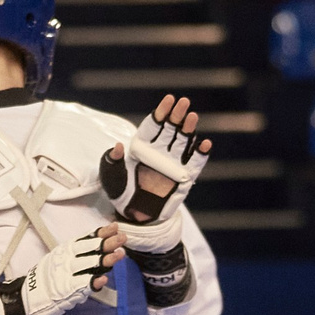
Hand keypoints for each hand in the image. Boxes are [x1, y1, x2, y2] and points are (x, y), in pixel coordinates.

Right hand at [11, 228, 123, 314]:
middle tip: (122, 238)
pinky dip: (93, 282)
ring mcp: (66, 274)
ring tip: (119, 254)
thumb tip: (99, 247)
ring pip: (88, 264)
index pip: (85, 239)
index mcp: (64, 251)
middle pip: (89, 249)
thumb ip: (77, 255)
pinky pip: (82, 285)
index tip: (114, 226)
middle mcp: (65, 260)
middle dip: (107, 243)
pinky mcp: (65, 290)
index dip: (100, 232)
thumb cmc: (46, 279)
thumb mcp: (59, 260)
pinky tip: (103, 279)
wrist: (26, 297)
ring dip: (105, 260)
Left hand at [99, 94, 209, 249]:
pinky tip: (204, 143)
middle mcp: (159, 152)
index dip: (161, 112)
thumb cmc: (120, 192)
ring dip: (188, 129)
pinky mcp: (184, 177)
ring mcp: (173, 163)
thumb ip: (111, 160)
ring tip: (192, 117)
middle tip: (183, 102)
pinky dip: (200, 154)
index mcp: (142, 147)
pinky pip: (194, 163)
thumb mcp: (110, 176)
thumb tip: (117, 146)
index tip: (169, 100)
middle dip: (177, 115)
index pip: (153, 126)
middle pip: (170, 129)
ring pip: (183, 142)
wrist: (134, 215)